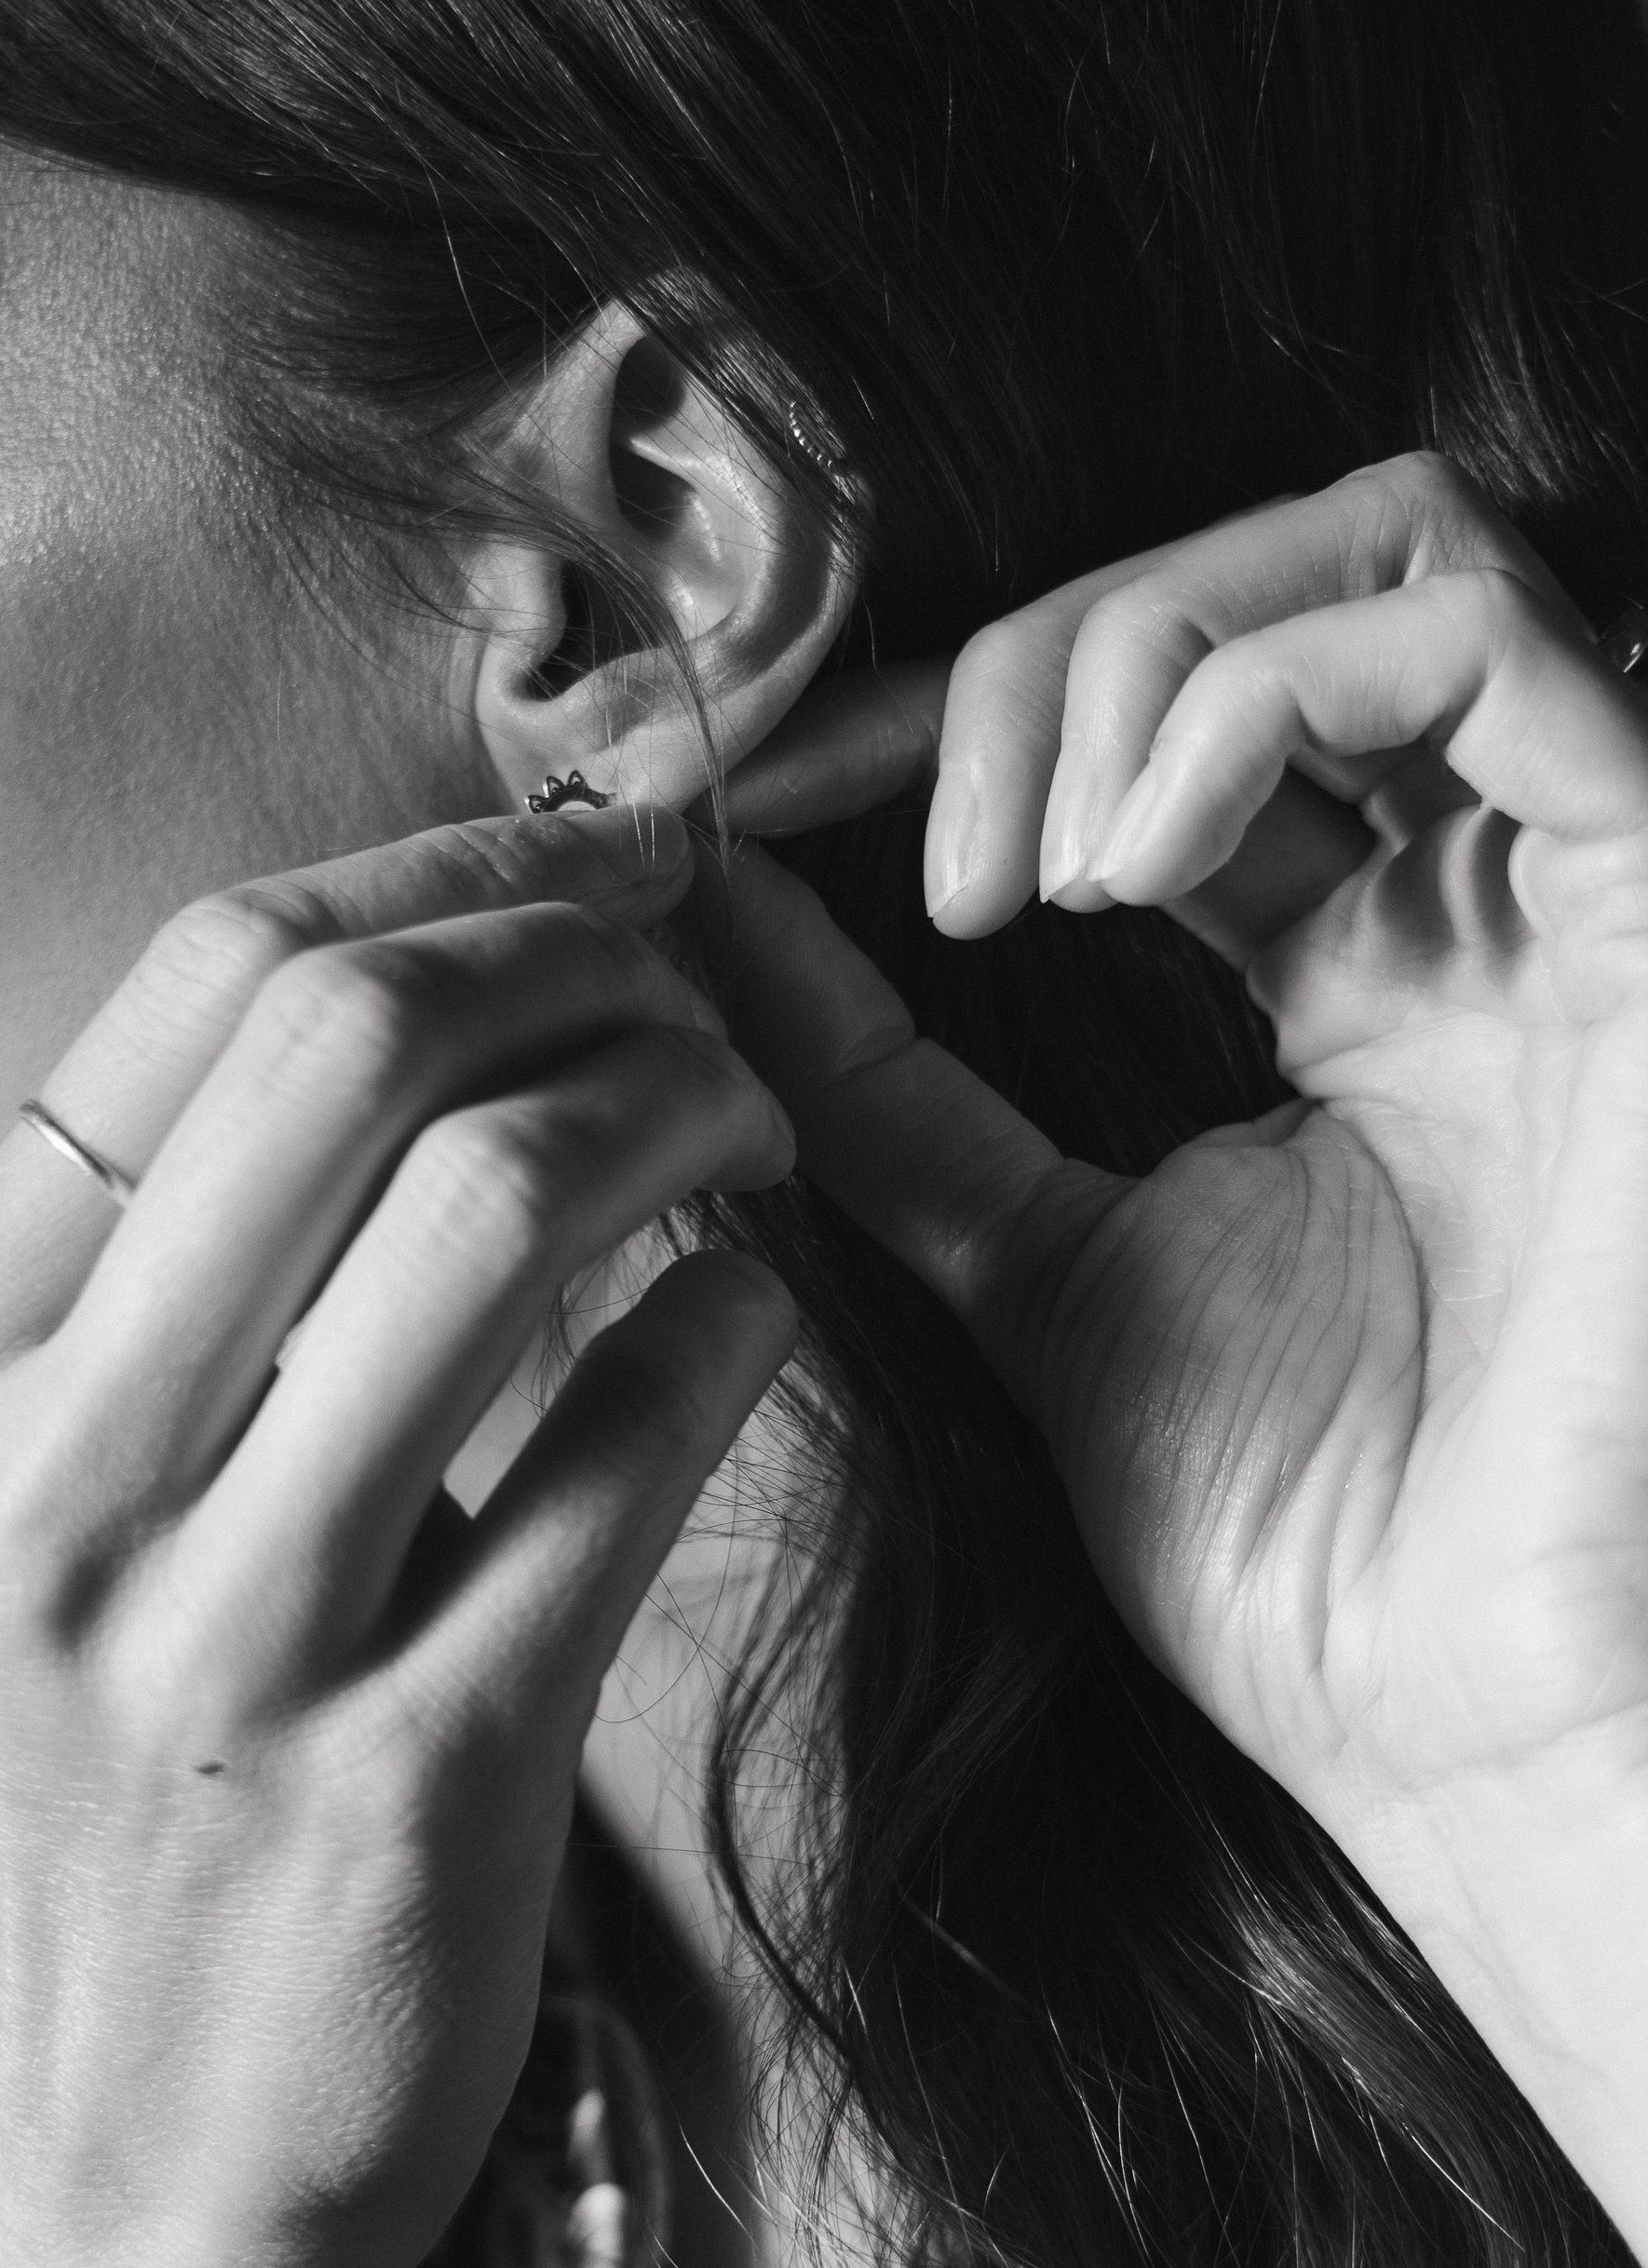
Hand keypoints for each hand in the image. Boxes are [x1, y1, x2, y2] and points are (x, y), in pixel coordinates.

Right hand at [0, 803, 796, 2267]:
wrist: (115, 2184)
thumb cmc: (106, 1797)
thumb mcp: (30, 1523)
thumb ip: (160, 1277)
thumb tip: (418, 985)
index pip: (193, 990)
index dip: (430, 864)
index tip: (582, 850)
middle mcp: (48, 1481)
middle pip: (345, 1045)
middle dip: (569, 942)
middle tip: (692, 958)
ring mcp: (226, 1634)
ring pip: (498, 1206)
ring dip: (678, 1104)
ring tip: (750, 1124)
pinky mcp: (420, 1766)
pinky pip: (634, 1438)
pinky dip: (730, 1319)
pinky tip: (752, 1304)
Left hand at [722, 456, 1647, 2235]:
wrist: (1466, 1723)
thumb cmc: (1297, 1541)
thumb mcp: (1025, 1257)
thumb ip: (883, 1078)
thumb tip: (707, 903)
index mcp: (1357, 966)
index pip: (1175, 710)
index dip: (973, 712)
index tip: (771, 798)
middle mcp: (1481, 893)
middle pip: (1282, 577)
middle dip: (1048, 656)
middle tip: (923, 836)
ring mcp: (1578, 883)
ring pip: (1387, 544)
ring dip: (1143, 658)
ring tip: (1036, 879)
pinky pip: (1477, 636)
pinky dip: (1251, 696)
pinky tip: (1135, 870)